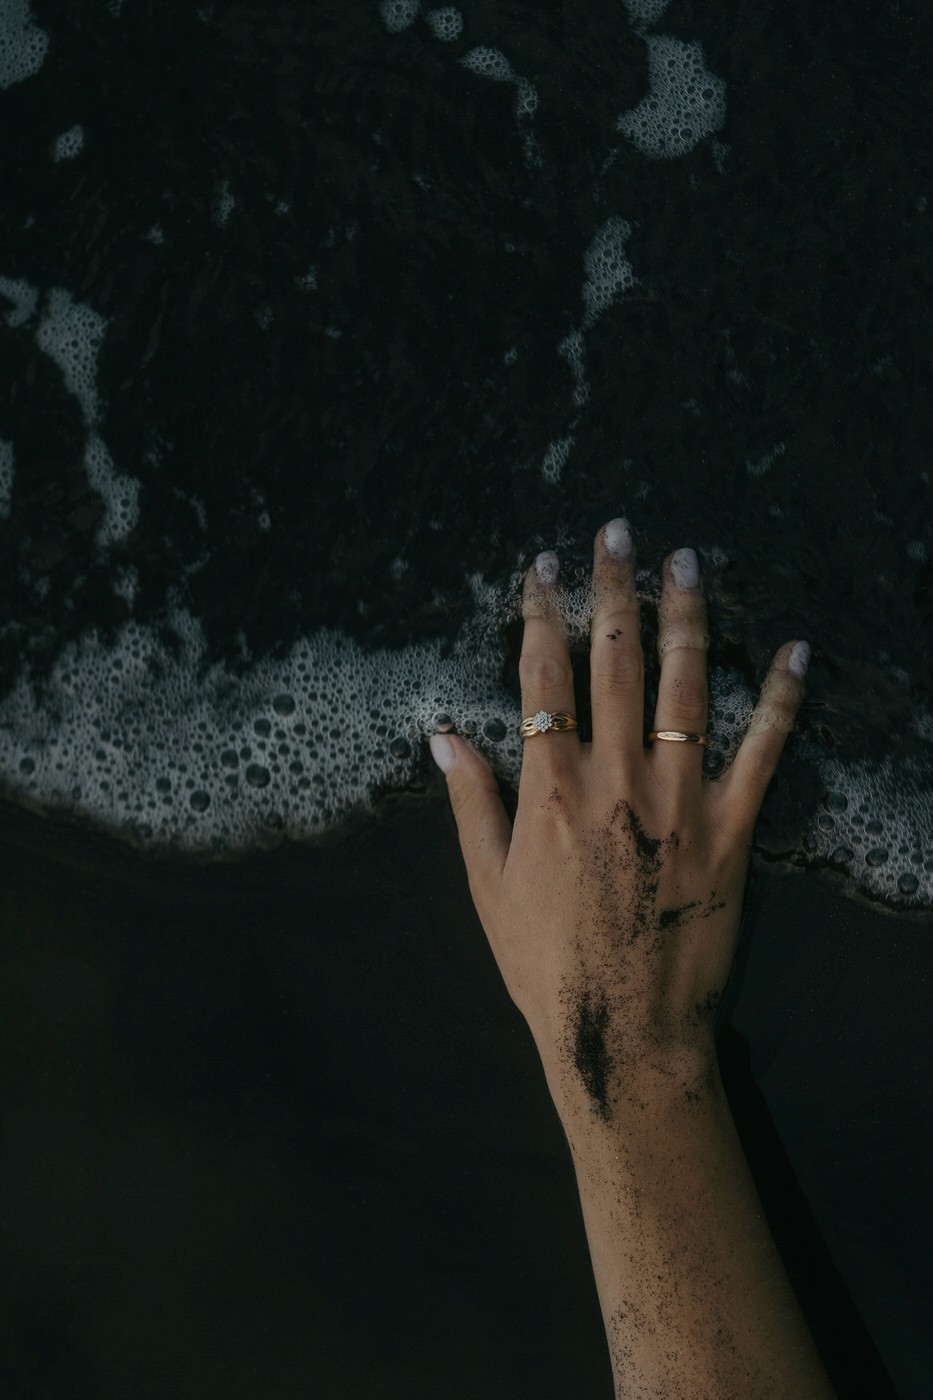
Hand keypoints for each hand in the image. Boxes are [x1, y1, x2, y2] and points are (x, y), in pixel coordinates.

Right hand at [430, 519, 809, 1114]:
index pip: (543, 676)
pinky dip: (782, 699)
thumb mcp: (486, 887)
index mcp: (550, 788)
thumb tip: (443, 734)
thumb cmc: (546, 966)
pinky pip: (764, 752)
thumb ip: (470, 803)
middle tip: (619, 532)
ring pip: (687, 687)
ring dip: (687, 617)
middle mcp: (616, 778)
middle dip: (615, 588)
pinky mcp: (734, 831)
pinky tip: (794, 651)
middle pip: (616, 660)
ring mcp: (681, 801)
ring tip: (688, 561)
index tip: (545, 566)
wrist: (626, 1035)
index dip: (544, 613)